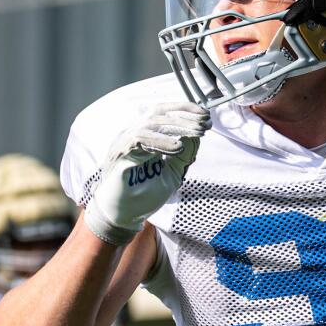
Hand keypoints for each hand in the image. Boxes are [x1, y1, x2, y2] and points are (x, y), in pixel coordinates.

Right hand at [84, 102, 209, 245]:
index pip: (163, 113)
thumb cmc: (144, 194)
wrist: (123, 215)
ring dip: (178, 126)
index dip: (185, 110)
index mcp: (144, 136)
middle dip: (186, 116)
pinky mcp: (120, 155)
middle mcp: (133, 135)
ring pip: (151, 123)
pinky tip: (178, 148)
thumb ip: (184, 155)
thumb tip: (197, 136)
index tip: (206, 116)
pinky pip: (139, 140)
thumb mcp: (173, 173)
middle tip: (206, 123)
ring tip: (198, 132)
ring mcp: (124, 143)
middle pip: (159, 113)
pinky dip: (161, 142)